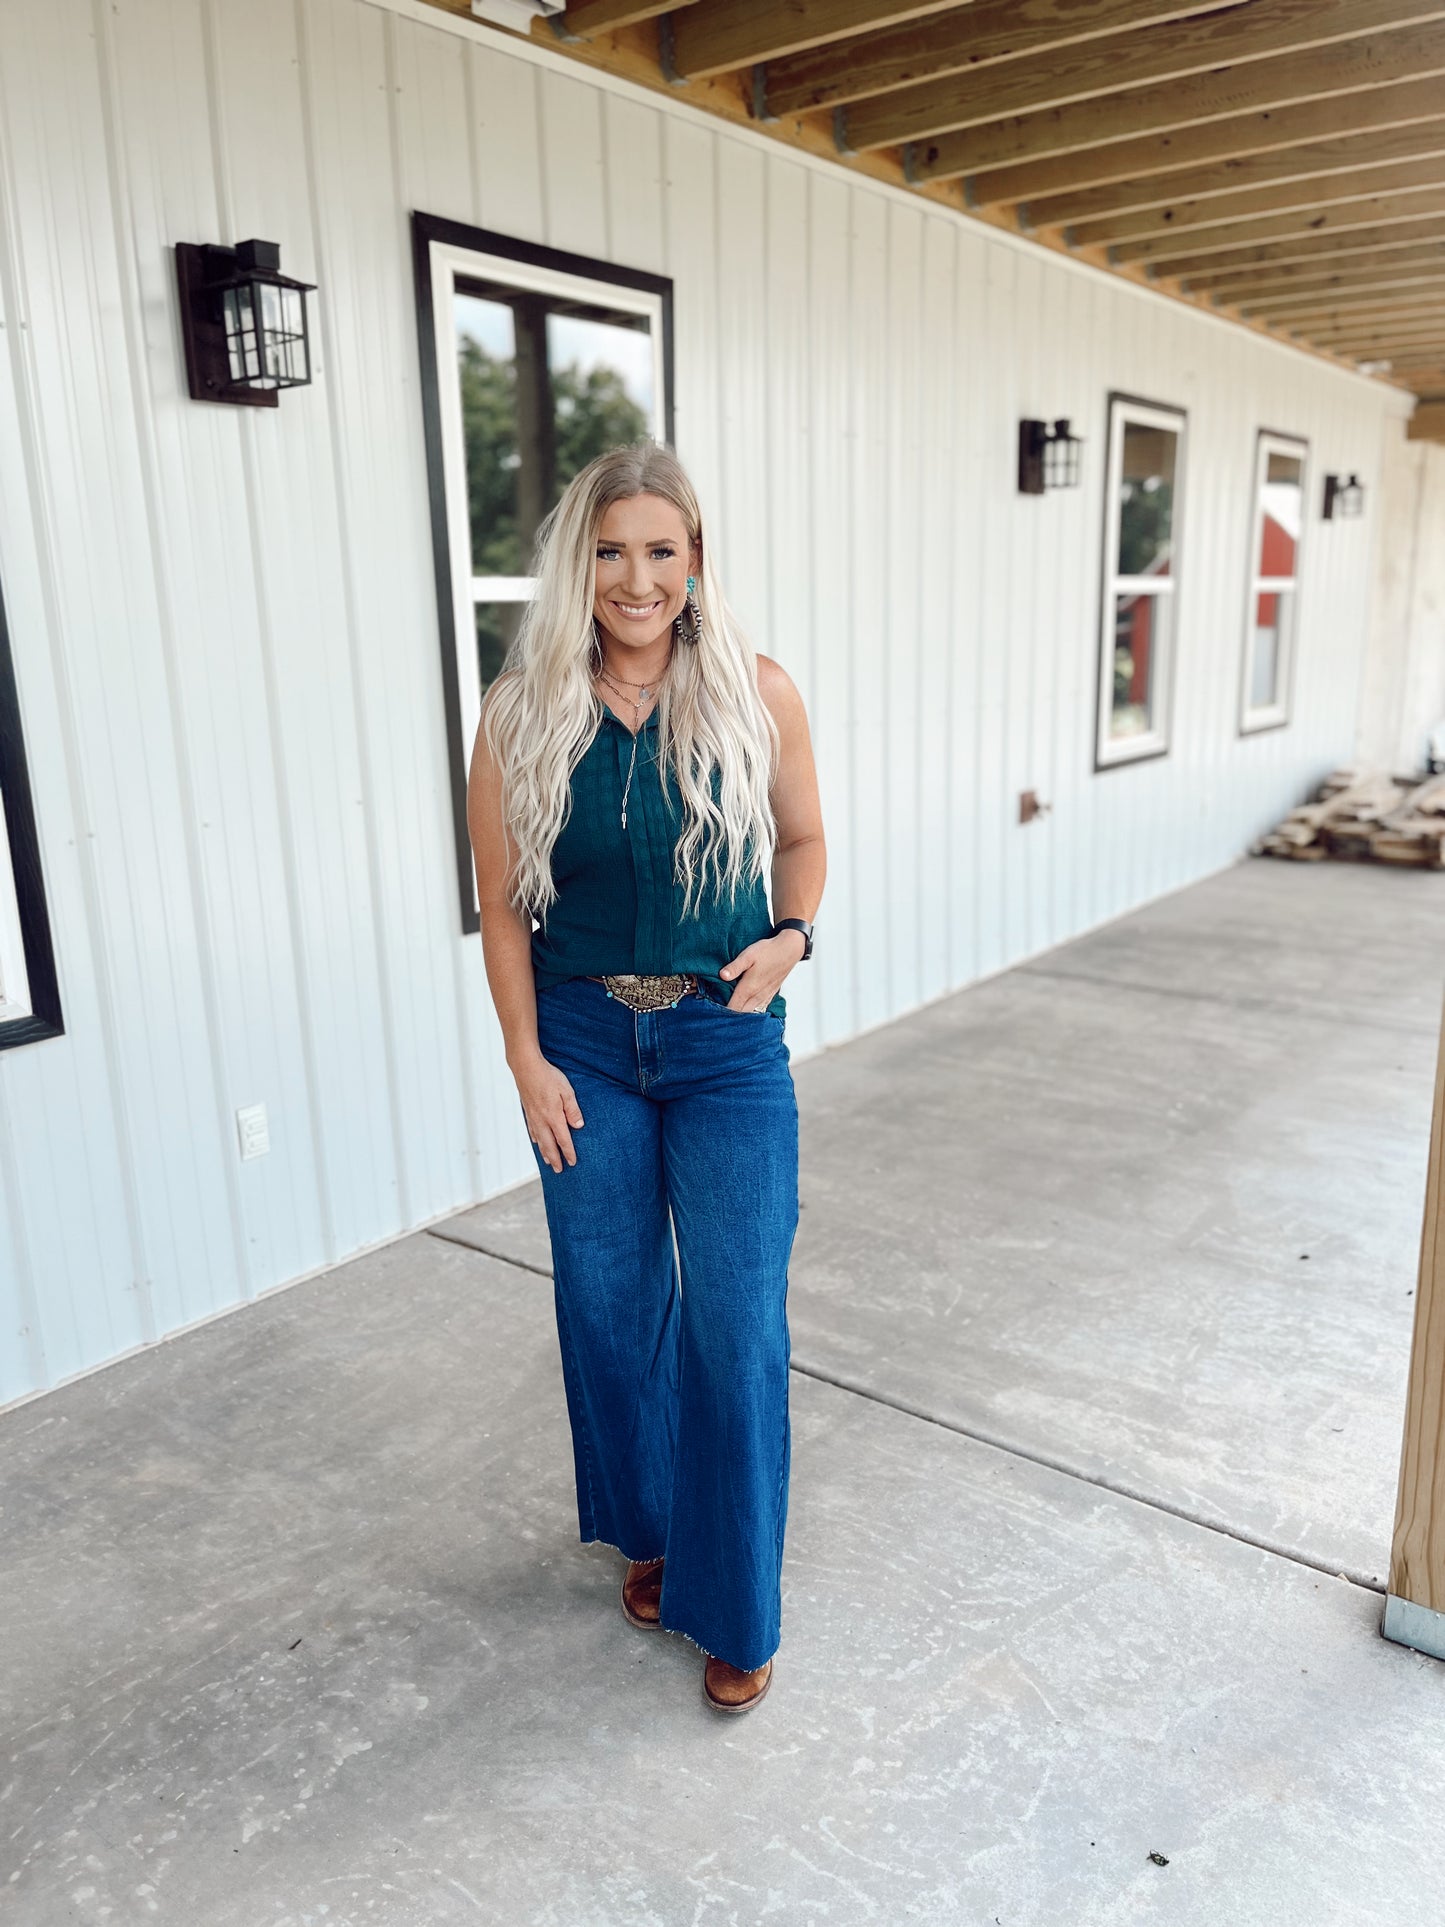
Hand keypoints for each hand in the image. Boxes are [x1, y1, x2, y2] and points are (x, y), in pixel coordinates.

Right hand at [513, 1051, 584, 1171]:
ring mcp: (533, 1116)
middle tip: (558, 1170)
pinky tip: (537, 1142)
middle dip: (554, 1159)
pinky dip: (536, 1139)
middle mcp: (542, 1120)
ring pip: (539, 1140)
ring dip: (544, 1152)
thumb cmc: (548, 1077)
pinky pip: (532, 1130)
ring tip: (548, 1161)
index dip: (568, 1152)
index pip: (563, 1140)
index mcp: (553, 1117)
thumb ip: (573, 1110)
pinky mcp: (527, 1110)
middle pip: (549, 1145)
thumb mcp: (566, 1091)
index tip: (573, 1162)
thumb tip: (578, 1126)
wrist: (525, 1067)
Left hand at [718, 929, 805, 1011]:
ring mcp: (765, 995)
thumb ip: (735, 967)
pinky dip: (752, 1011)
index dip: (723, 1013)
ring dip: (741, 1014)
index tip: (714, 1014)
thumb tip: (722, 976)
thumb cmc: (768, 951)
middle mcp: (757, 995)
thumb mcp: (748, 956)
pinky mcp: (771, 993)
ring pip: (751, 1012)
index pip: (733, 1007)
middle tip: (719, 1015)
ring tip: (731, 1015)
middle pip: (742, 1013)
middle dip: (731, 1016)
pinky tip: (747, 1009)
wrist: (789, 950)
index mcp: (749, 988)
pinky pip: (760, 1008)